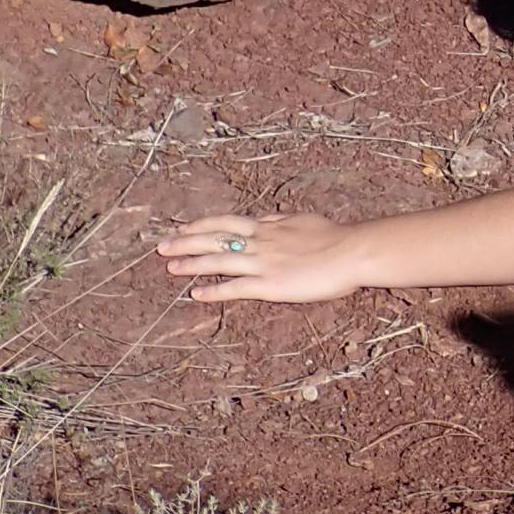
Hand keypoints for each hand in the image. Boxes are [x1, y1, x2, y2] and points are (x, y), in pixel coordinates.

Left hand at [159, 213, 366, 302]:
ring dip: (192, 264)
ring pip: (219, 262)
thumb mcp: (303, 220)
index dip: (202, 226)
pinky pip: (235, 288)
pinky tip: (196, 294)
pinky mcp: (270, 285)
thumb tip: (263, 219)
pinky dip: (214, 291)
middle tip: (162, 246)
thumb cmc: (336, 237)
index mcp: (269, 226)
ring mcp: (263, 263)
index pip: (227, 223)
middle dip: (186, 242)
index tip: (183, 228)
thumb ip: (280, 221)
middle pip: (215, 239)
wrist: (352, 252)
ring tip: (171, 267)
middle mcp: (261, 242)